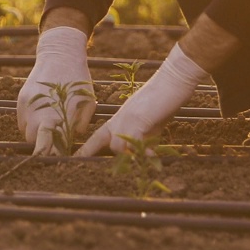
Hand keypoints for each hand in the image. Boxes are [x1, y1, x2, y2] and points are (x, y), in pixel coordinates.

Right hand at [17, 25, 95, 154]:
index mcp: (56, 115)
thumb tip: (74, 138)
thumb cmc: (78, 80)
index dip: (51, 157)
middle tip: (56, 144)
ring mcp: (27, 106)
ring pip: (26, 133)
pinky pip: (21, 121)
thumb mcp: (88, 102)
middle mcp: (38, 113)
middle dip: (44, 147)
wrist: (60, 54)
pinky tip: (43, 115)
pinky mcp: (21, 99)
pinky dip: (30, 124)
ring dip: (36, 135)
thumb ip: (82, 123)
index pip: (48, 146)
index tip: (57, 162)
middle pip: (34, 143)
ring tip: (50, 126)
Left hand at [76, 43, 208, 155]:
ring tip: (147, 156)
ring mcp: (127, 119)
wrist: (172, 81)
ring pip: (118, 146)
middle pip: (104, 142)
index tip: (76, 159)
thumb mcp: (149, 123)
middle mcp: (119, 118)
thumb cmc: (163, 100)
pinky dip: (141, 151)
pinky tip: (152, 154)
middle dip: (106, 156)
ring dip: (131, 155)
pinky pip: (132, 143)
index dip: (88, 149)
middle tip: (103, 168)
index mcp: (119, 118)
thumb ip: (141, 137)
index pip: (98, 136)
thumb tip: (141, 154)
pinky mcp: (138, 120)